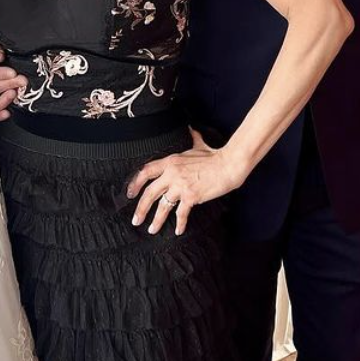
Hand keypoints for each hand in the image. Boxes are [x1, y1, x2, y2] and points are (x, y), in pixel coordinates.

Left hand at [125, 130, 244, 235]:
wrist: (229, 164)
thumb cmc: (216, 155)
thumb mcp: (199, 145)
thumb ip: (193, 138)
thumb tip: (191, 130)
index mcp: (171, 161)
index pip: (146, 171)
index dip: (135, 183)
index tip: (130, 194)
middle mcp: (172, 174)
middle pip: (149, 193)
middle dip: (140, 208)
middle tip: (136, 220)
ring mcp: (180, 186)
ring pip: (162, 206)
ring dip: (155, 220)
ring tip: (151, 230)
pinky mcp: (191, 196)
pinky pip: (181, 213)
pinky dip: (180, 224)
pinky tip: (178, 231)